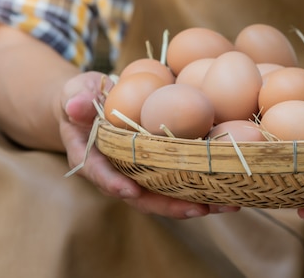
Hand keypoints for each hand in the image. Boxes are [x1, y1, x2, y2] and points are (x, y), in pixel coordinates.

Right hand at [60, 71, 238, 218]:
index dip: (114, 183)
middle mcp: (116, 173)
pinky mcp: (156, 167)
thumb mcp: (74, 93)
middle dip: (171, 206)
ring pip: (165, 194)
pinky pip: (177, 180)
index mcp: (91, 158)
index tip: (130, 191)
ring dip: (196, 202)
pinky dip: (201, 185)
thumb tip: (75, 106)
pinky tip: (229, 186)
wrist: (91, 105)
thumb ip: (75, 99)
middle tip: (201, 209)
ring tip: (228, 204)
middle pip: (143, 197)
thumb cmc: (81, 97)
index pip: (101, 174)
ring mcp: (138, 173)